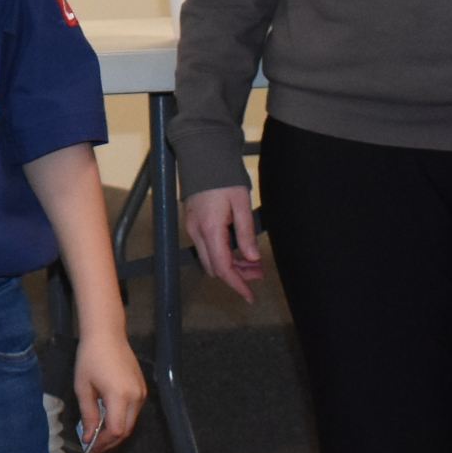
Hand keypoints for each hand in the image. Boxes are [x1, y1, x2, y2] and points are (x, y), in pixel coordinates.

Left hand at [74, 327, 145, 452]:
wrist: (107, 334)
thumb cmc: (91, 358)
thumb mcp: (83, 388)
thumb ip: (88, 414)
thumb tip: (88, 437)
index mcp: (120, 396)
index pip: (116, 430)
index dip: (104, 443)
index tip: (91, 447)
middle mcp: (136, 396)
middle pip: (126, 430)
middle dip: (110, 441)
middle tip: (94, 445)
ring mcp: (141, 392)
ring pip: (131, 422)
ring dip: (116, 431)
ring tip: (98, 433)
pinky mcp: (142, 388)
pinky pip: (133, 411)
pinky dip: (122, 418)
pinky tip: (107, 417)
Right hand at [183, 184, 262, 302]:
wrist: (203, 156)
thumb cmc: (224, 177)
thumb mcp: (241, 204)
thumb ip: (246, 233)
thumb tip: (252, 258)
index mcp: (210, 229)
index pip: (223, 267)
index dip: (237, 284)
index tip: (249, 296)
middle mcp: (197, 232)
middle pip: (215, 267)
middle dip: (236, 275)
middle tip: (258, 274)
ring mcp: (193, 228)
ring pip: (210, 259)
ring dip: (230, 264)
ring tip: (252, 262)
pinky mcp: (193, 223)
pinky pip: (207, 247)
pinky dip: (222, 253)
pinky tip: (237, 249)